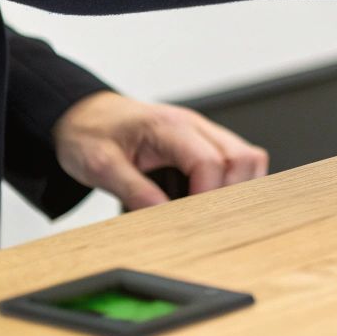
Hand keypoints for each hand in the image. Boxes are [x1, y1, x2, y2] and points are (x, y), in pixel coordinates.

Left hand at [53, 92, 269, 210]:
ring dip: (240, 187)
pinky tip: (212, 200)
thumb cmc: (93, 134)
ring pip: (249, 157)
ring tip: (213, 212)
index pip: (209, 161)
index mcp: (169, 126)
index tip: (193, 221)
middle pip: (243, 157)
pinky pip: (239, 160)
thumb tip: (163, 215)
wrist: (87, 114)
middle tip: (207, 219)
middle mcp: (195, 125)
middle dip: (232, 193)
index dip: (207, 195)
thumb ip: (133, 190)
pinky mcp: (206, 142)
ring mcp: (205, 132)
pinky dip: (235, 182)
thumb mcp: (100, 165)